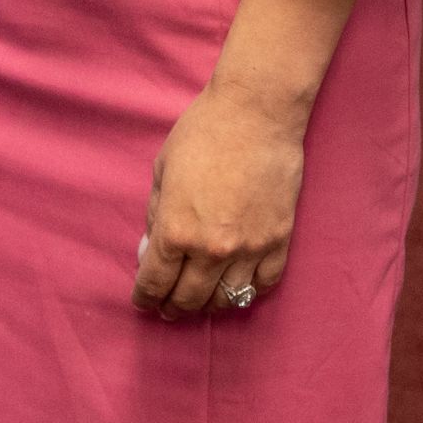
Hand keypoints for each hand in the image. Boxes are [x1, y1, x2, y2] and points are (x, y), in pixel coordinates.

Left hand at [132, 78, 305, 319]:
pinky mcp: (278, 241)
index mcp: (176, 230)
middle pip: (189, 298)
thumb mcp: (162, 172)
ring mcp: (249, 248)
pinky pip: (263, 285)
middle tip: (167, 308)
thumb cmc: (202, 134)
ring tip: (200, 301)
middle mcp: (211, 248)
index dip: (145, 297)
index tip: (143, 301)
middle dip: (173, 307)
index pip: (155, 281)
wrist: (257, 115)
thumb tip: (150, 251)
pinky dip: (248, 292)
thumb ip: (155, 216)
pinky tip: (237, 288)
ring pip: (226, 299)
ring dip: (209, 304)